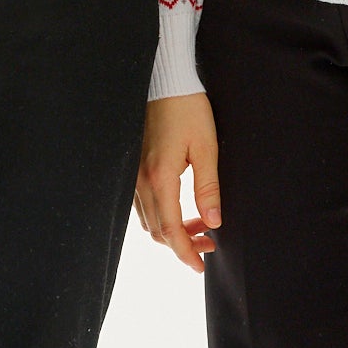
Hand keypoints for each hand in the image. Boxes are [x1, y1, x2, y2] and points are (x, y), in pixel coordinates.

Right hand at [136, 92, 221, 271]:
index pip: (170, 230)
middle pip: (157, 230)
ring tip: (199, 227)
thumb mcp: (206, 147)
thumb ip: (209, 188)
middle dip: (183, 244)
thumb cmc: (188, 110)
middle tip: (208, 245)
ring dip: (172, 231)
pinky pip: (144, 205)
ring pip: (149, 220)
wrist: (165, 82)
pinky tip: (181, 209)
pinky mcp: (135, 167)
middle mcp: (141, 180)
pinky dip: (162, 216)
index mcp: (160, 178)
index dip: (185, 253)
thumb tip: (214, 222)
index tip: (200, 266)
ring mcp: (134, 174)